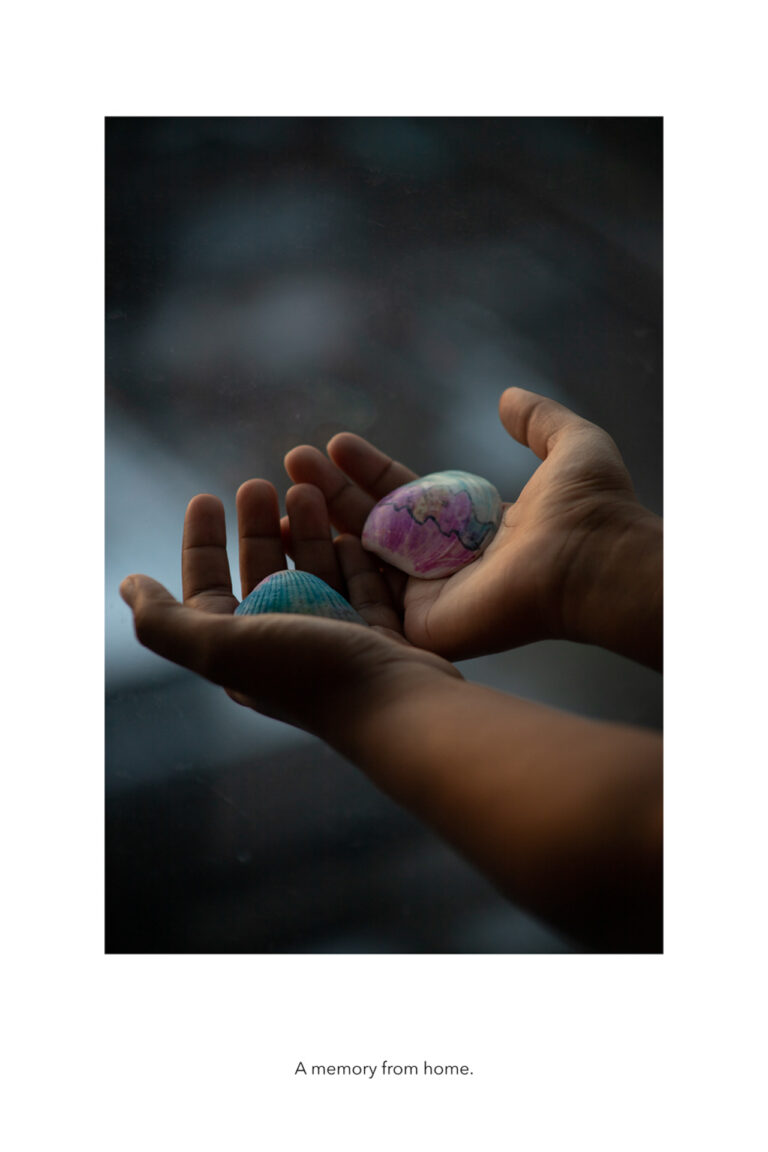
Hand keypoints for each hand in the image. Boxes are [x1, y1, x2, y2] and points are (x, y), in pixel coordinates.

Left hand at [119, 481, 459, 739]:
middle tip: (260, 483)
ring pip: (313, 575)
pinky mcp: (378, 637)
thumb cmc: (308, 671)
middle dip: (256, 528)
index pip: (208, 589)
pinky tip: (351, 530)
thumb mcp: (218, 645)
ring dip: (304, 532)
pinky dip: (352, 557)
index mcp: (241, 651)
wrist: (398, 706)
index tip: (206, 497)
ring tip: (308, 491)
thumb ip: (165, 621)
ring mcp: (334, 642)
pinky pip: (362, 587)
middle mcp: (283, 648)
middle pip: (262, 575)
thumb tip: (127, 587)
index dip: (200, 544)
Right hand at [284, 388, 661, 666]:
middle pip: (376, 524)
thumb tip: (507, 396)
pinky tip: (296, 533)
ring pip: (363, 560)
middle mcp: (447, 563)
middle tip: (295, 459)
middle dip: (335, 491)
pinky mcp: (424, 625)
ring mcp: (433, 598)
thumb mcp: (569, 445)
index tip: (337, 442)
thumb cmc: (591, 509)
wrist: (594, 560)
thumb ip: (538, 420)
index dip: (372, 470)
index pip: (408, 495)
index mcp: (473, 525)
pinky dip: (330, 569)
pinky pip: (367, 600)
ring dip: (324, 524)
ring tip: (284, 485)